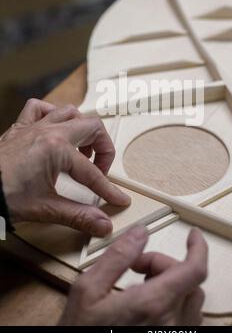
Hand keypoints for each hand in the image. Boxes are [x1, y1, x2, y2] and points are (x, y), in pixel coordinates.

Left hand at [0, 99, 130, 235]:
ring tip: (82, 148)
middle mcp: (49, 132)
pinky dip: (51, 113)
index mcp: (58, 149)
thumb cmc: (4, 196)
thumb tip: (102, 224)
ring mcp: (34, 127)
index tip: (118, 199)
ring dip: (81, 128)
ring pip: (69, 112)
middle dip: (103, 148)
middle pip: (92, 127)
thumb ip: (78, 215)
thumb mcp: (45, 208)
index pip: (92, 172)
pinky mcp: (20, 128)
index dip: (108, 188)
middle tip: (101, 170)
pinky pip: (39, 108)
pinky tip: (54, 128)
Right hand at [59, 226, 207, 325]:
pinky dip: (173, 304)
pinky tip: (148, 306)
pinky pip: (186, 319)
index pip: (194, 270)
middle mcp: (171, 324)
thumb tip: (140, 233)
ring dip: (172, 285)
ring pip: (190, 300)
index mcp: (153, 305)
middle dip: (165, 265)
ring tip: (141, 287)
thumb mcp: (89, 291)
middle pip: (189, 281)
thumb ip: (117, 257)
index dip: (198, 247)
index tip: (192, 235)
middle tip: (137, 266)